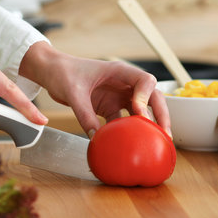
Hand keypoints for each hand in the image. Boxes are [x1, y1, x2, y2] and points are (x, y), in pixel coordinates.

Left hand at [19, 41, 170, 137]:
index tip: (138, 113)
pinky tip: (131, 145)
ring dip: (150, 126)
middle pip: (152, 97)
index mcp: (120, 71)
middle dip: (161, 115)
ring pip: (142, 111)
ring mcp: (120, 96)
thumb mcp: (73, 92)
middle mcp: (125, 83)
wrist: (52, 72)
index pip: (145, 81)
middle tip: (164, 134)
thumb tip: (96, 138)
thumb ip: (85, 114)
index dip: (145, 97)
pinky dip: (129, 133)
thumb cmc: (63, 72)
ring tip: (157, 142)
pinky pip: (125, 121)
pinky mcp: (111, 107)